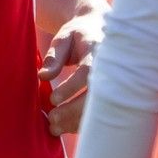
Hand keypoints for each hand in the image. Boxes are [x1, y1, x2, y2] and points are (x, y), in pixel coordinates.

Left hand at [40, 12, 103, 134]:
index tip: (53, 99)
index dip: (71, 87)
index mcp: (97, 51)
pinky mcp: (112, 94)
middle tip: (52, 118)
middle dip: (73, 110)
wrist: (100, 29)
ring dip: (77, 121)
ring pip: (99, 108)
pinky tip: (64, 128)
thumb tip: (43, 76)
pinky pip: (100, 113)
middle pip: (95, 95)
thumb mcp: (63, 38)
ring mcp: (114, 82)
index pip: (86, 72)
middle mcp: (110, 69)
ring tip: (54, 128)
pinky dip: (82, 123)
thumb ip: (54, 56)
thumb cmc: (78, 34)